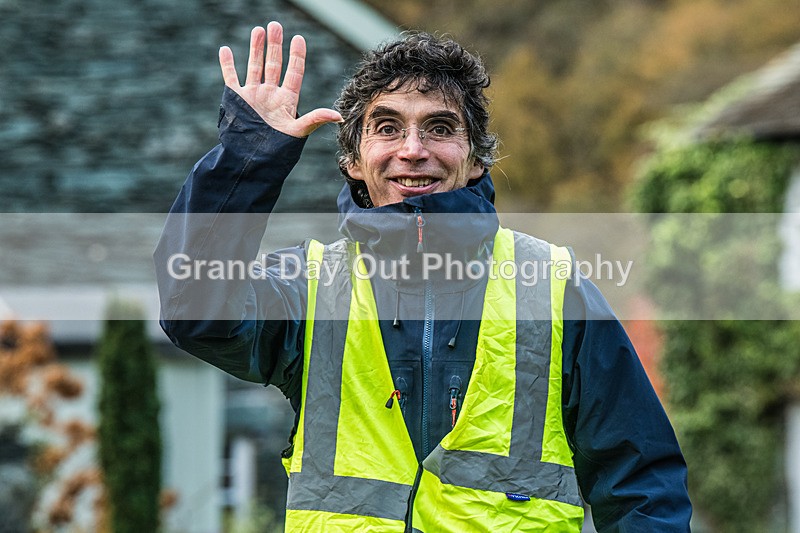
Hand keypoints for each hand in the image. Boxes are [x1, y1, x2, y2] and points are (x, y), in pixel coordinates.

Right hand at [218, 22, 342, 136]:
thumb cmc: (279, 148)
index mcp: (287, 100)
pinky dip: (227, 64)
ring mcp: (253, 95)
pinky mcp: (237, 99)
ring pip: (255, 66)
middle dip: (275, 45)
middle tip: (275, 25)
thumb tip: (338, 116)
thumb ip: (315, 119)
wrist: (253, 159)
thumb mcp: (298, 131)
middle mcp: (271, 94)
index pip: (294, 72)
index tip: (298, 38)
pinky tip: (225, 50)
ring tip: (258, 30)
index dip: (297, 56)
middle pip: (274, 64)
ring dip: (256, 48)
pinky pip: (231, 78)